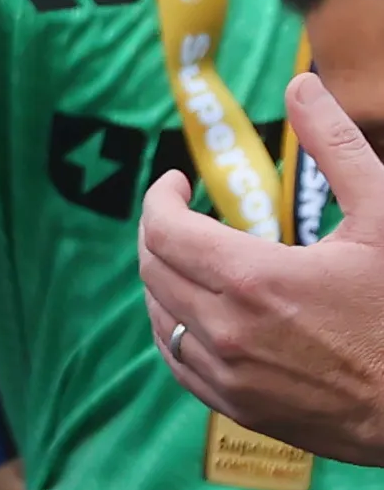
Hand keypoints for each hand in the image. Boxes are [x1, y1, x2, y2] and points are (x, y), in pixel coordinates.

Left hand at [138, 79, 383, 464]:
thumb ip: (336, 148)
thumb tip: (301, 85)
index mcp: (253, 279)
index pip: (164, 230)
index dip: (159, 198)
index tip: (176, 182)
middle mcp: (225, 329)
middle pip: (153, 268)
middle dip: (158, 231)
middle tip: (181, 212)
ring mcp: (226, 373)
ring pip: (158, 314)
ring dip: (163, 277)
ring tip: (191, 254)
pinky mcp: (235, 405)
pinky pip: (175, 358)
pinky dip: (174, 324)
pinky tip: (197, 308)